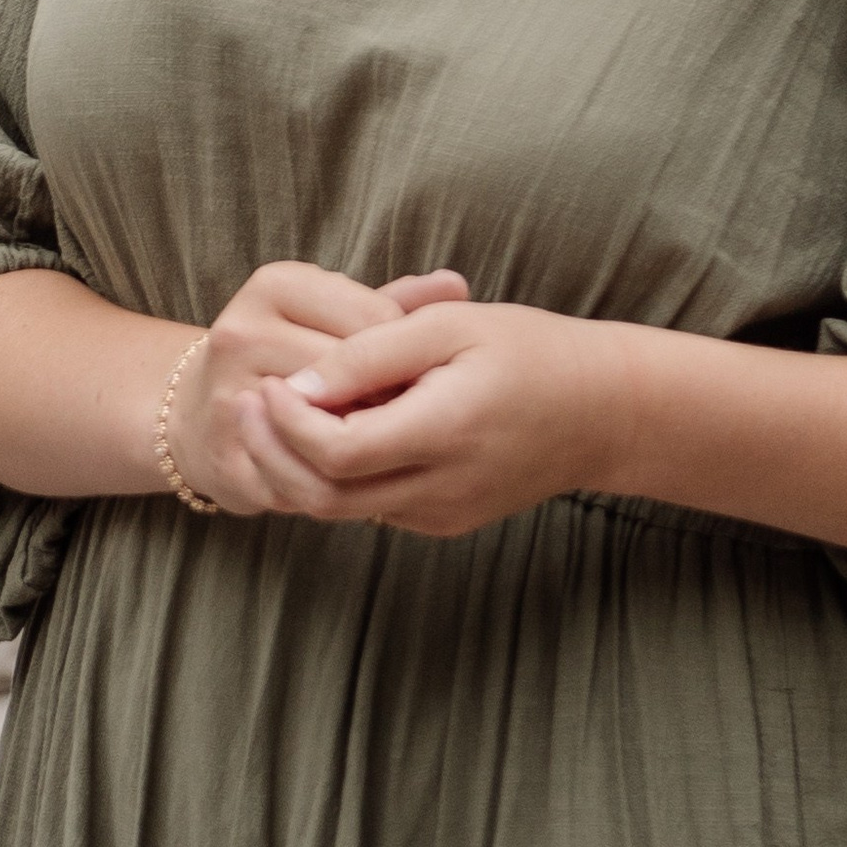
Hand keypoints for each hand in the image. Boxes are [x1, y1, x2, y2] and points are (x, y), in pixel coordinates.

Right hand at [170, 260, 472, 513]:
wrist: (196, 411)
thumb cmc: (287, 353)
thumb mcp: (333, 312)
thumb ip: (395, 301)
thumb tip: (456, 285)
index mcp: (273, 286)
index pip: (373, 319)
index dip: (409, 355)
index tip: (418, 374)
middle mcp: (240, 333)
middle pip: (351, 375)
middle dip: (390, 402)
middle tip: (412, 419)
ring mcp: (229, 398)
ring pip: (328, 432)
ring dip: (365, 445)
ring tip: (383, 446)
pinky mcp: (228, 457)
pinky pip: (303, 481)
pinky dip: (336, 484)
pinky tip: (351, 477)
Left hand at [225, 294, 617, 539]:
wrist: (605, 412)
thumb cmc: (530, 351)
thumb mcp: (450, 327)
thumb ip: (371, 353)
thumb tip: (300, 384)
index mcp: (445, 433)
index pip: (336, 451)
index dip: (287, 422)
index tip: (268, 381)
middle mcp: (442, 488)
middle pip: (325, 496)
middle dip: (271, 454)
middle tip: (242, 405)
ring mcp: (443, 513)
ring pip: (342, 511)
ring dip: (293, 470)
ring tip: (264, 419)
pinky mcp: (444, 520)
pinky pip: (370, 508)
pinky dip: (331, 479)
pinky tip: (315, 436)